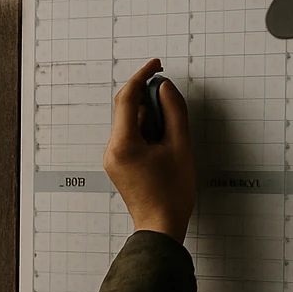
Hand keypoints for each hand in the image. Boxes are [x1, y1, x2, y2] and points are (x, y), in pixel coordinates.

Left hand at [104, 58, 195, 242]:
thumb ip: (173, 112)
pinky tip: (163, 144)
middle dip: (148, 101)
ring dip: (150, 119)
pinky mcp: (119, 164)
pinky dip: (147, 132)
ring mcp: (113, 158)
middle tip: (171, 104)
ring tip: (171, 137)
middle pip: (127, 109)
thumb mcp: (180, 147)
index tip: (156, 64)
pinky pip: (131, 137)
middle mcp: (112, 149)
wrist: (161, 226)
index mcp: (123, 143)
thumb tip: (165, 88)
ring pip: (130, 124)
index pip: (127, 98)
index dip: (142, 76)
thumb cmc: (172, 194)